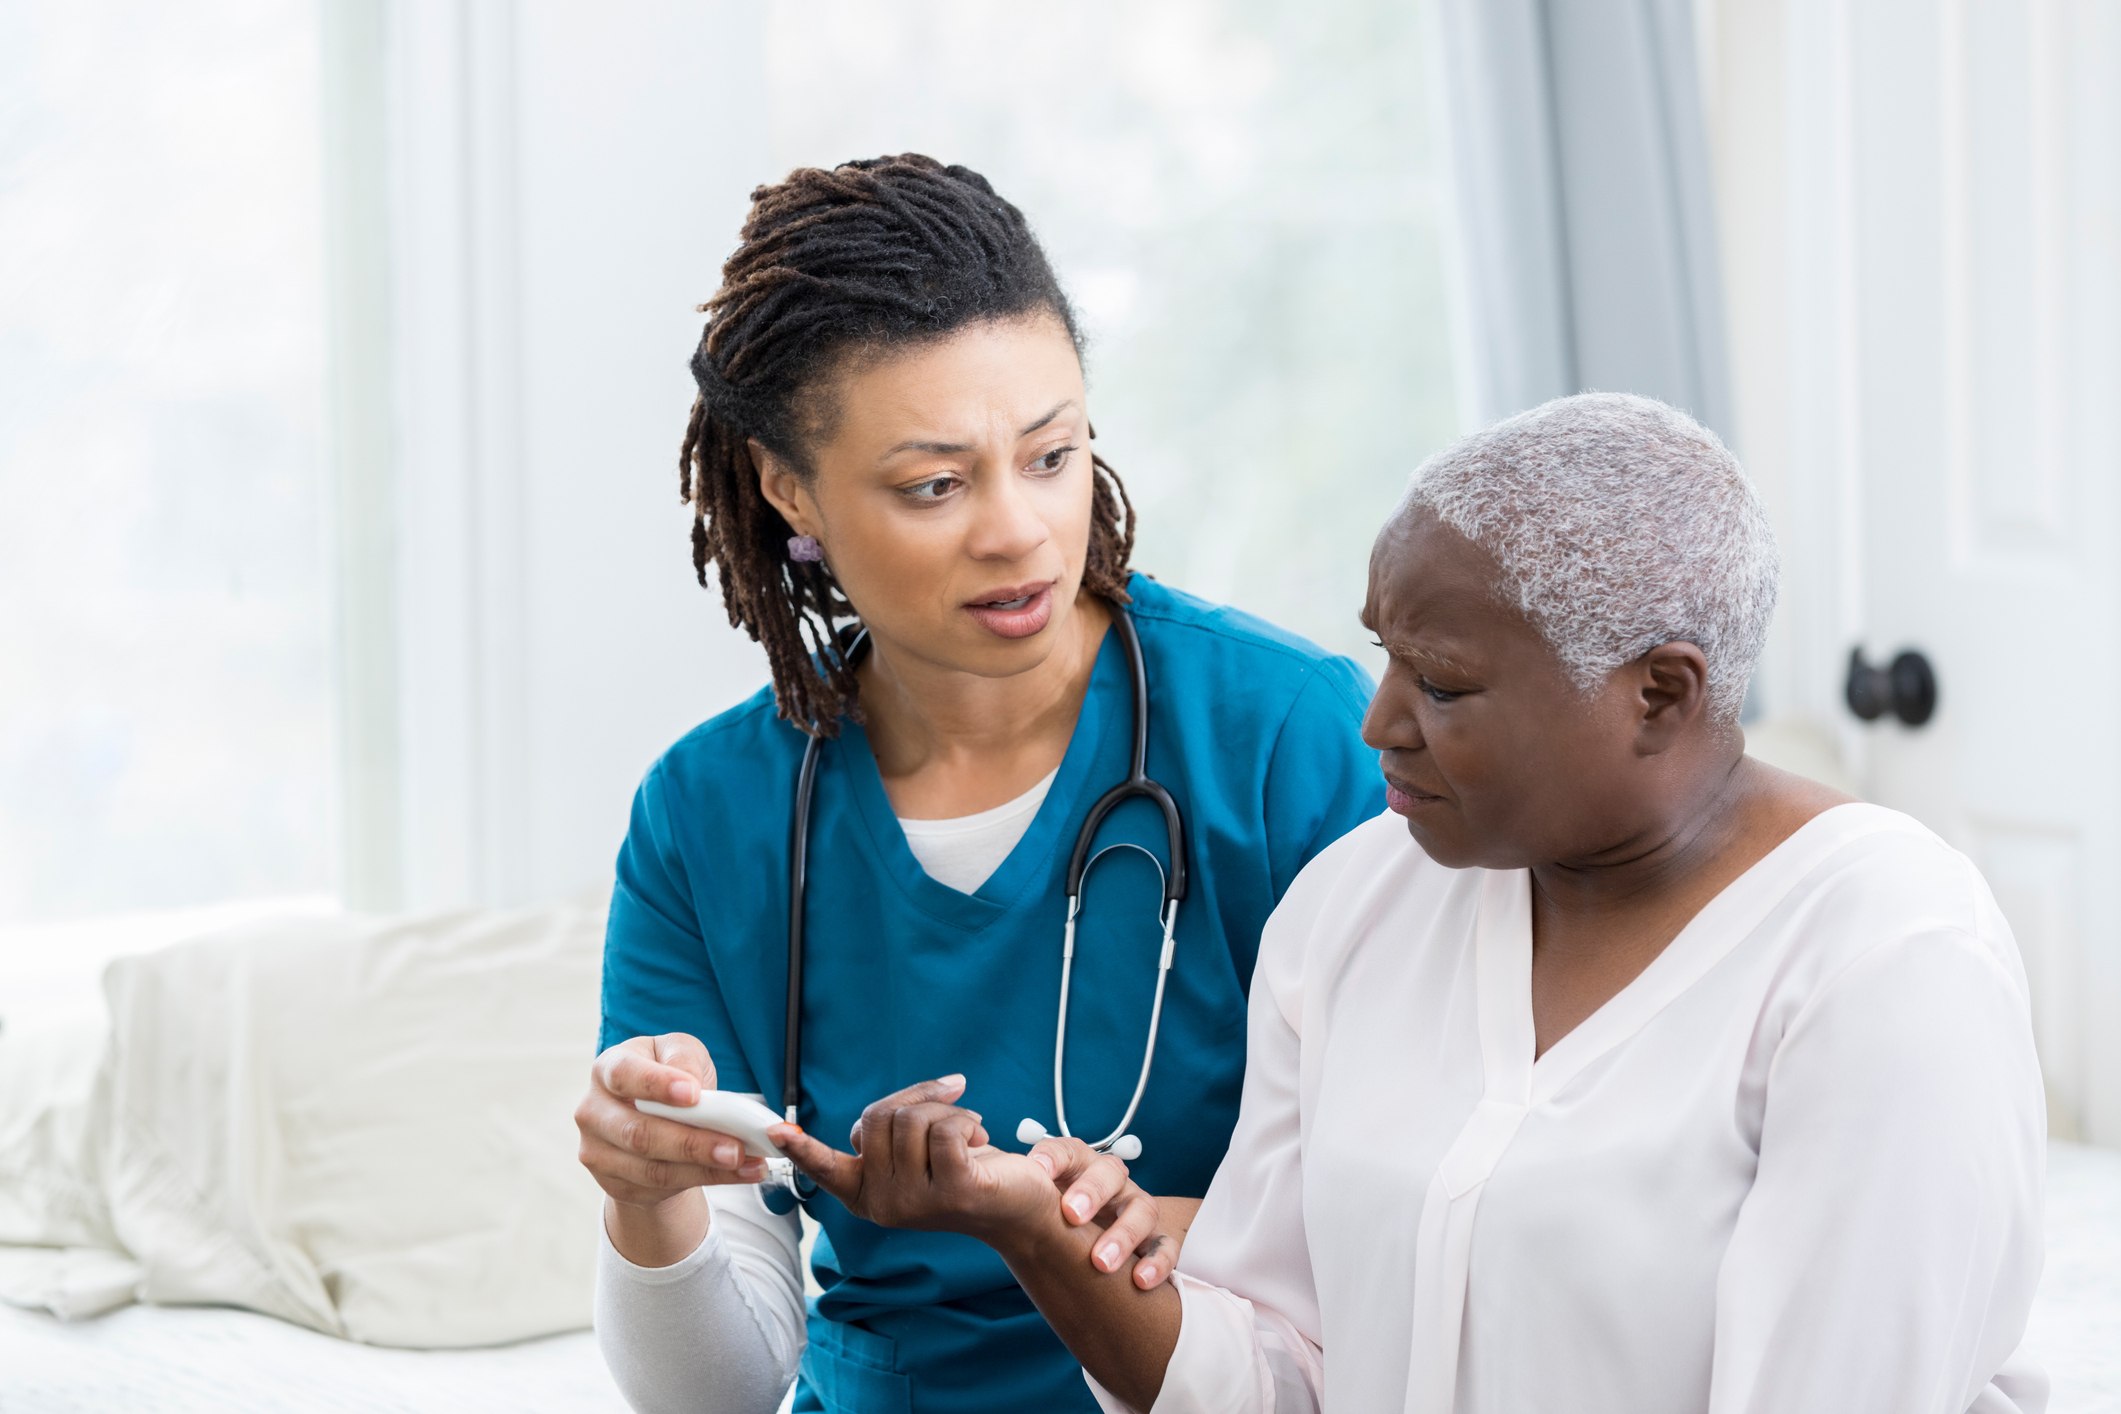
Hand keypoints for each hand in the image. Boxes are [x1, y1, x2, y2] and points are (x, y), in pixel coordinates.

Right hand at [574, 1032, 770, 1209]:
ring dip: (705, 1170)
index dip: (658, 1085)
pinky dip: (703, 1181)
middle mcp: (594, 1112)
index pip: (625, 1075)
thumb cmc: (668, 1075)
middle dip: (692, 1143)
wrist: (651, 1117)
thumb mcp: (679, 1053)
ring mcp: (599, 1153)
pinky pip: (660, 1188)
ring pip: (653, 1170)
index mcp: (608, 1068)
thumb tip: (691, 1085)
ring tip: (746, 1163)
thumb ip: (684, 1060)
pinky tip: (736, 1174)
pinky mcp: (616, 1184)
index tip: (693, 1094)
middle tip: (735, 1148)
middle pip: (639, 1134)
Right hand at [770, 1076, 1059, 1246]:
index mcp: (866, 1194)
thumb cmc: (966, 1169)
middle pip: (877, 1118)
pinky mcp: (952, 1191)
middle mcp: (883, 1204)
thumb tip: (909, 1098)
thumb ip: (894, 1127)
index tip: (773, 1131)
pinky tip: (981, 1138)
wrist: (1019, 1206)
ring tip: (969, 1129)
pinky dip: (966, 1119)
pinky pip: (944, 1128)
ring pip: (910, 1119)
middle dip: (917, 1099)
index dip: (801, 1148)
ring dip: (946, 1110)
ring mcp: (915, 1202)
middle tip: (950, 1107)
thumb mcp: (918, 1149)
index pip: (826, 1169)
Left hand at [1032, 1138, 1198, 1289]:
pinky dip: (1157, 1262)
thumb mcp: (1034, 1201)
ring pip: (1143, 1210)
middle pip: (1111, 1172)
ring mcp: (1136, 1210)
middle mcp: (1112, 1183)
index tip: (1037, 1170)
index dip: (1055, 1157)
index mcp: (1080, 1167)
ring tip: (1101, 1263)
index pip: (1069, 1150)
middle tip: (1071, 1215)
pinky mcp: (1154, 1240)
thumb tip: (988, 1187)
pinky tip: (1139, 1280)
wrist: (1082, 1247)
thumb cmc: (1054, 1219)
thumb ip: (1017, 1189)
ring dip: (1124, 1235)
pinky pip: (1166, 1247)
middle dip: (1092, 1192)